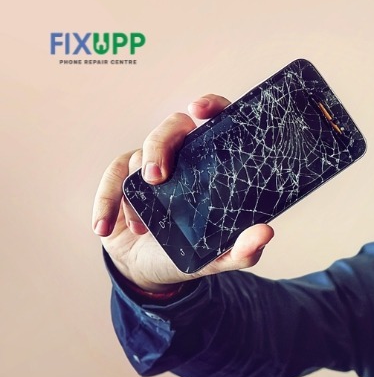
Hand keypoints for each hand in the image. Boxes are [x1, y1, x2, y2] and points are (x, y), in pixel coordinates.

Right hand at [91, 94, 274, 291]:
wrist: (151, 271)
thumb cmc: (190, 254)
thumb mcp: (220, 256)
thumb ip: (243, 249)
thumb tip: (265, 233)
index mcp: (213, 165)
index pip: (216, 121)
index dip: (211, 105)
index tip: (200, 108)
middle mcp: (183, 158)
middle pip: (171, 128)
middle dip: (159, 146)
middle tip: (157, 178)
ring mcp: (151, 165)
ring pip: (140, 155)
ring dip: (136, 193)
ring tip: (141, 227)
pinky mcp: (121, 179)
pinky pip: (112, 179)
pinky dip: (106, 203)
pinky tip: (105, 227)